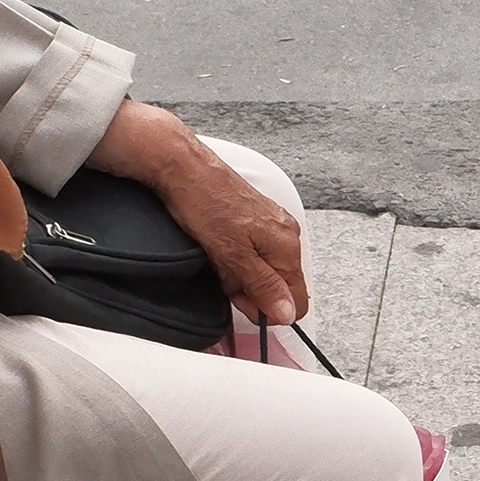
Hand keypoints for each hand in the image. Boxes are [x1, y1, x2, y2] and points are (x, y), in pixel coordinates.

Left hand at [88, 102, 308, 326]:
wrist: (182, 167)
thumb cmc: (204, 204)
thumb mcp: (232, 255)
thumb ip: (263, 286)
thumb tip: (287, 313)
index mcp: (287, 246)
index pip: (297, 300)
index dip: (268, 310)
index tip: (242, 303)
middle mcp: (286, 235)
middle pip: (278, 286)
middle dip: (250, 291)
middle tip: (224, 276)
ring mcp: (271, 226)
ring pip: (262, 271)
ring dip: (239, 275)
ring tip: (217, 258)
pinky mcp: (255, 220)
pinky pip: (251, 253)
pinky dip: (234, 258)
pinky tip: (217, 248)